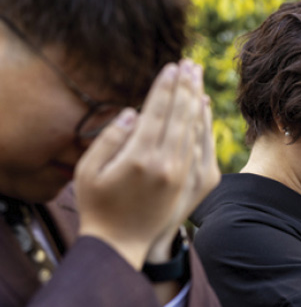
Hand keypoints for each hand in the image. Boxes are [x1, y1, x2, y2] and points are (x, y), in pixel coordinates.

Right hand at [75, 60, 220, 269]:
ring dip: (197, 99)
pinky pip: (203, 146)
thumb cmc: (98, 206)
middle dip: (185, 86)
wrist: (122, 243)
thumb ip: (108, 140)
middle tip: (189, 63)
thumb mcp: (88, 172)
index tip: (171, 66)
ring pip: (195, 128)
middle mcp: (166, 164)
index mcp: (138, 158)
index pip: (156, 113)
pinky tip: (204, 107)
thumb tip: (132, 112)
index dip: (165, 87)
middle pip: (180, 115)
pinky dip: (205, 124)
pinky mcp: (194, 183)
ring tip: (198, 76)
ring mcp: (183, 174)